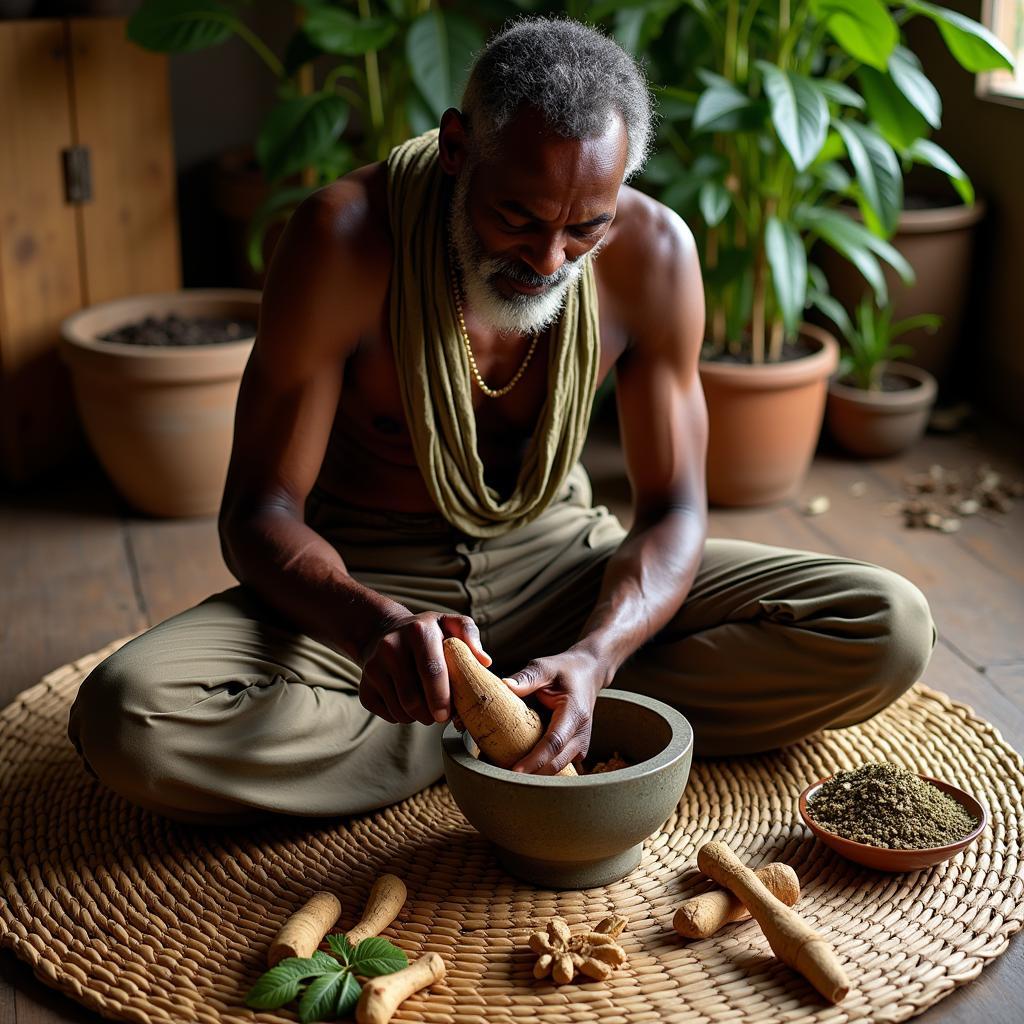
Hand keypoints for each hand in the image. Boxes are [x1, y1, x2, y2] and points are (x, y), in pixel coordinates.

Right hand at [360, 612, 489, 726]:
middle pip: (413, 698)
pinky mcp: (364, 686)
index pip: (431, 671)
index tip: (448, 714)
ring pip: (400, 710)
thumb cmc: (426, 633)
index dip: (441, 697)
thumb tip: (484, 661)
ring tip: (427, 706)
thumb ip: (469, 635)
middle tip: (441, 715)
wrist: (383, 632)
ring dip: (419, 717)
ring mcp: (373, 667)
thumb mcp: (449, 624)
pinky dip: (402, 716)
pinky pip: (388, 714)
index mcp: (418, 631)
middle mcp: (391, 646)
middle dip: (431, 714)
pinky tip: (408, 702)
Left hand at [503, 648, 606, 774]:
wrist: (588, 674)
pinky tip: (524, 770)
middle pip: (557, 762)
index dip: (535, 759)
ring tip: (510, 779)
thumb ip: (527, 677)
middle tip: (504, 781)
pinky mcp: (577, 750)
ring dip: (537, 775)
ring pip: (559, 768)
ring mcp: (581, 743)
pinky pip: (559, 765)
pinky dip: (543, 770)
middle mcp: (582, 732)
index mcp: (574, 712)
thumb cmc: (564, 670)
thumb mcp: (545, 667)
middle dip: (533, 774)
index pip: (554, 742)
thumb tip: (504, 685)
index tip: (516, 770)